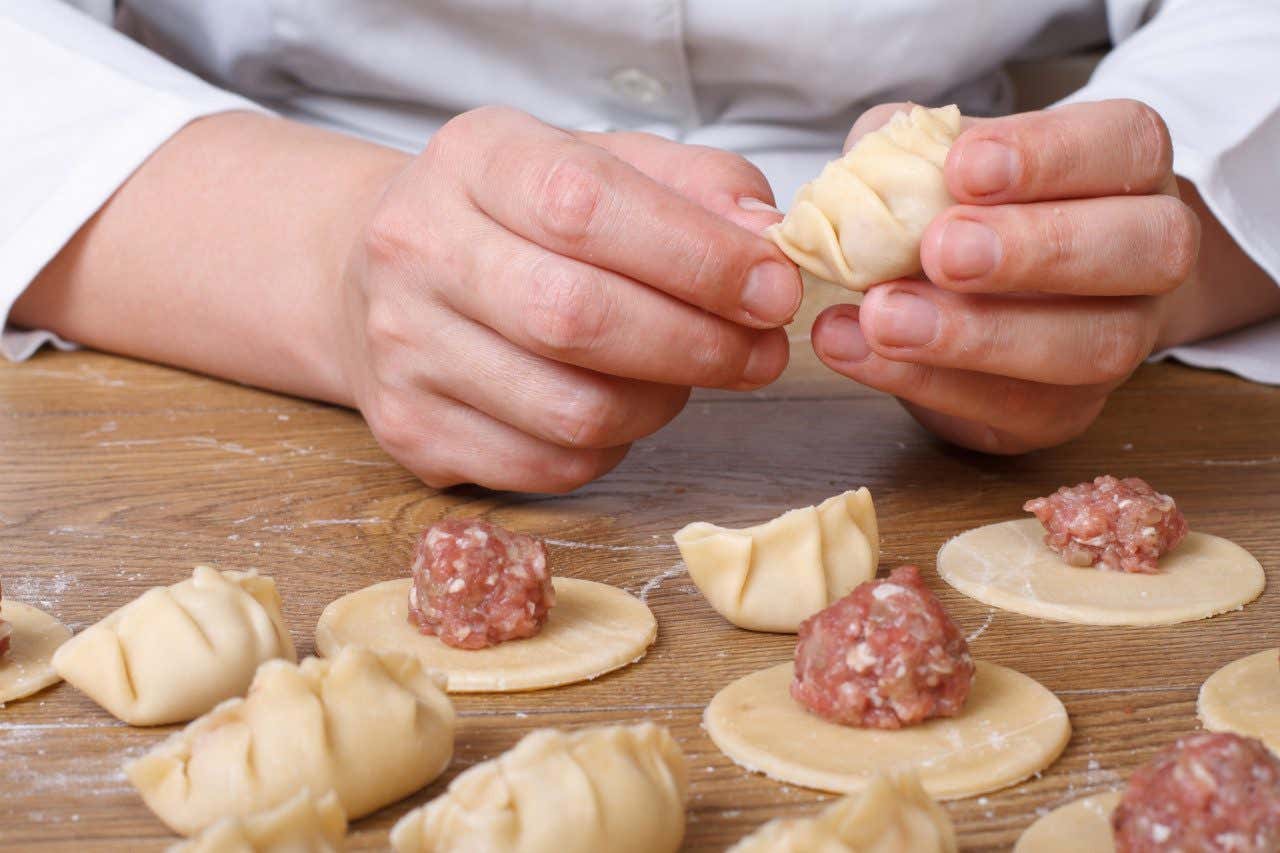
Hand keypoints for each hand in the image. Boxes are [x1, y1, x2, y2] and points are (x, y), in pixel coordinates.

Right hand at [337, 106, 798, 490]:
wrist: (382, 274)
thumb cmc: (518, 218)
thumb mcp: (602, 163)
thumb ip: (693, 186)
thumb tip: (766, 239)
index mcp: (474, 159)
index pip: (587, 206)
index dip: (697, 257)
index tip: (772, 288)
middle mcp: (418, 248)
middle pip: (576, 319)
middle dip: (698, 344)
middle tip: (763, 352)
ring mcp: (403, 349)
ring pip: (571, 411)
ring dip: (663, 402)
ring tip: (689, 373)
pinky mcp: (411, 430)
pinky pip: (550, 467)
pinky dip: (614, 447)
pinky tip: (624, 407)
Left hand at [811, 99, 1199, 452]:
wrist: (980, 296)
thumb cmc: (966, 207)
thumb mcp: (930, 157)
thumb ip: (906, 149)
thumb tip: (869, 168)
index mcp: (1128, 166)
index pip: (1127, 145)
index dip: (1051, 155)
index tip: (963, 167)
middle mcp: (1150, 253)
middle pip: (1148, 248)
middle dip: (1038, 250)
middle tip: (941, 251)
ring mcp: (1121, 338)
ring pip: (1092, 347)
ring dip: (978, 336)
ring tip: (882, 317)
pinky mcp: (1066, 412)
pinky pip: (1015, 408)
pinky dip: (924, 381)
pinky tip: (854, 349)